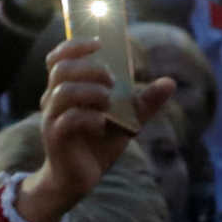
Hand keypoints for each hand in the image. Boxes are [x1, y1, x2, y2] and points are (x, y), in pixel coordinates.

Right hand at [30, 38, 176, 220]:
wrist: (78, 178)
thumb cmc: (98, 144)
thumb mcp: (126, 120)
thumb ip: (143, 101)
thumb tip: (169, 82)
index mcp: (66, 90)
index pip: (58, 58)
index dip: (74, 45)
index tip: (99, 43)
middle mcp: (53, 100)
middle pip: (61, 69)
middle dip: (89, 68)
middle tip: (111, 80)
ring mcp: (52, 118)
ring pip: (63, 91)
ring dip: (91, 91)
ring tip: (108, 101)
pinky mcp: (56, 137)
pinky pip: (69, 119)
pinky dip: (89, 117)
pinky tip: (102, 124)